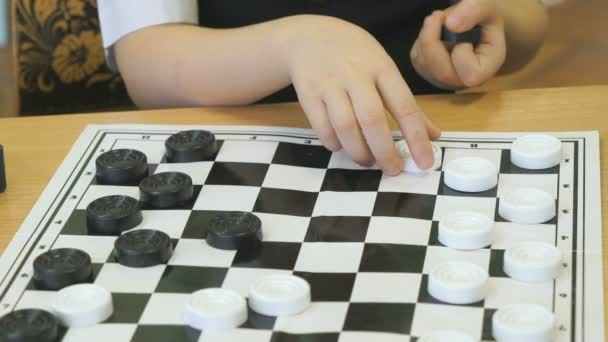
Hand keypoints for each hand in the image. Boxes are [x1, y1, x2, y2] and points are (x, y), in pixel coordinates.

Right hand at [281, 15, 440, 175]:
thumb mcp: (383, 68)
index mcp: (381, 67)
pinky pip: (322, 128)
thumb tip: (432, 135)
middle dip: (385, 151)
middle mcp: (355, 74)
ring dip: (359, 151)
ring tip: (367, 161)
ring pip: (345, 126)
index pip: (404, 105)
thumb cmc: (354, 56)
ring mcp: (329, 84)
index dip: (416, 137)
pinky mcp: (308, 94)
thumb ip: (406, 102)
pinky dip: (334, 144)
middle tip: (393, 169)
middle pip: (372, 119)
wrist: (309, 37)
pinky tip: (343, 147)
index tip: (426, 162)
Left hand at [410, 0, 505, 89]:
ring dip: (427, 37)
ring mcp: (444, 79)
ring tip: (441, 20)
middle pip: (441, 73)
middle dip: (433, 41)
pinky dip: (421, 40)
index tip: (464, 31)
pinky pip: (417, 58)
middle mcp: (464, 80)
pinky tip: (434, 31)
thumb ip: (474, 12)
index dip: (461, 50)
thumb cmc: (485, 16)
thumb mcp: (486, 7)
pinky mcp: (428, 70)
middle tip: (438, 15)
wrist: (476, 19)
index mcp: (486, 70)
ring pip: (425, 64)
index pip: (470, 74)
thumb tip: (451, 25)